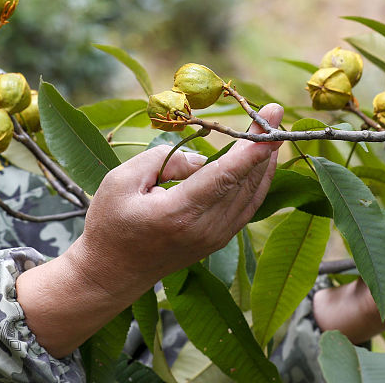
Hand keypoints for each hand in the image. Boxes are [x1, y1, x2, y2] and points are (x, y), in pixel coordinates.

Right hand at [17, 103, 284, 355]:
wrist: (111, 273)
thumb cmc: (110, 223)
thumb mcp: (121, 181)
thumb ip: (163, 161)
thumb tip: (201, 158)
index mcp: (178, 213)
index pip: (224, 176)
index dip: (252, 149)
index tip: (272, 123)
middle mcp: (204, 228)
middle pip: (244, 181)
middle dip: (263, 144)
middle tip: (274, 111)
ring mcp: (214, 238)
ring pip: (252, 194)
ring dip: (265, 160)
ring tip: (271, 128)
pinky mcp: (218, 240)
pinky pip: (248, 206)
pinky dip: (259, 180)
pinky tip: (263, 160)